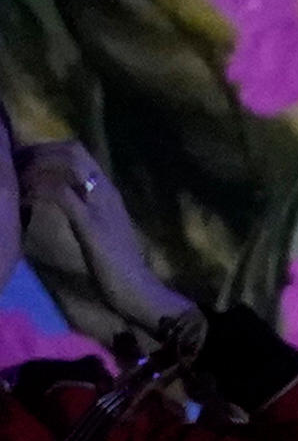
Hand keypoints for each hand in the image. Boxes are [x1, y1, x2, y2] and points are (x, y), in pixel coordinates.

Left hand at [16, 140, 191, 329]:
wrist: (138, 290)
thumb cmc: (118, 267)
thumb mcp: (101, 230)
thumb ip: (85, 212)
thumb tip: (61, 201)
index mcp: (108, 192)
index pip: (79, 152)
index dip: (48, 150)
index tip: (26, 161)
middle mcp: (106, 191)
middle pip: (73, 151)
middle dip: (40, 152)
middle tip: (16, 166)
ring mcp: (100, 205)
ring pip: (68, 164)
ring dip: (38, 166)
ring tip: (18, 180)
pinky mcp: (91, 222)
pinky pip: (62, 192)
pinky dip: (39, 189)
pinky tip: (25, 199)